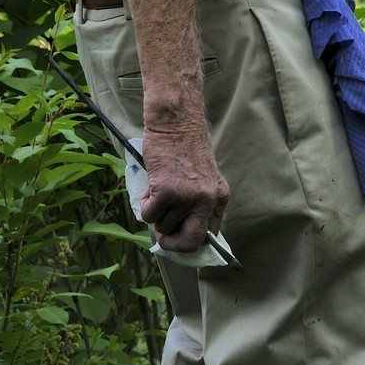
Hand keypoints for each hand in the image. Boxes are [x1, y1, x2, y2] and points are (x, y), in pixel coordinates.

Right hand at [139, 120, 228, 251]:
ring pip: (163, 226)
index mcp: (219, 196)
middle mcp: (208, 199)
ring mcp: (188, 196)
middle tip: (162, 232)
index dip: (188, 241)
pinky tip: (151, 186)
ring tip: (159, 189)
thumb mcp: (202, 178)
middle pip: (190, 243)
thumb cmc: (184, 147)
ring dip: (156, 213)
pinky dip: (145, 204)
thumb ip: (197, 204)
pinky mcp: (167, 191)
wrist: (175, 120)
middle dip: (171, 243)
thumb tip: (179, 235)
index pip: (209, 237)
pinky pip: (149, 215)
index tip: (177, 237)